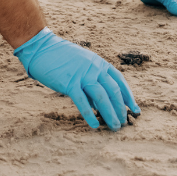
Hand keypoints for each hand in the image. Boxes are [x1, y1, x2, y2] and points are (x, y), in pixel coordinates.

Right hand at [13, 29, 138, 130]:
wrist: (42, 48)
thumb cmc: (60, 57)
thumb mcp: (82, 64)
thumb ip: (91, 80)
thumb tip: (98, 102)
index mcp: (99, 63)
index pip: (119, 81)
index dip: (128, 97)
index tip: (134, 110)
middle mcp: (94, 68)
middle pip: (113, 91)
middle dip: (120, 109)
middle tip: (123, 123)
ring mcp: (82, 75)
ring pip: (102, 97)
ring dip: (110, 114)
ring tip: (114, 127)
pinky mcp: (69, 83)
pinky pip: (83, 102)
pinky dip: (90, 114)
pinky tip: (94, 125)